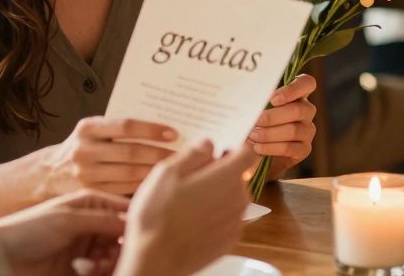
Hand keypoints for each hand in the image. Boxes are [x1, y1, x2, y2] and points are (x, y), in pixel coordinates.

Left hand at [0, 190, 127, 275]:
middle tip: (106, 258)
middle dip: (119, 249)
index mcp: (90, 203)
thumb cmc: (26, 230)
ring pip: (114, 257)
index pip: (125, 209)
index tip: (140, 235)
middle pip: (123, 237)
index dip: (135, 222)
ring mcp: (85, 248)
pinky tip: (79, 270)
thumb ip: (104, 219)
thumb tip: (136, 223)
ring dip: (106, 264)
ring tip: (88, 267)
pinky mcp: (78, 270)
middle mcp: (91, 224)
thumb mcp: (68, 220)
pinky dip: (96, 273)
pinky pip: (101, 273)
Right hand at [34, 117, 176, 198]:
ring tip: (175, 171)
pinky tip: (158, 185)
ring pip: (129, 174)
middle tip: (181, 156)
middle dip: (159, 154)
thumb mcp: (94, 131)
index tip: (174, 134)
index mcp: (88, 128)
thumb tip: (163, 130)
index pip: (125, 126)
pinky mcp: (90, 193)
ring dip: (155, 172)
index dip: (152, 130)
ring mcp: (85, 174)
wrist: (50, 173)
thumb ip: (118, 129)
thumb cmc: (84, 147)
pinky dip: (142, 187)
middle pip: (131, 152)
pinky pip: (122, 190)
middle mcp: (84, 150)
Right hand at [120, 141, 256, 275]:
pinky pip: (227, 219)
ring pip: (232, 198)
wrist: (155, 259)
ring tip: (188, 203)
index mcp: (227, 176)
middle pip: (238, 176)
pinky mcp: (229, 240)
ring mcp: (236, 221)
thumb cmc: (158, 215)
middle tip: (191, 180)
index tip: (216, 153)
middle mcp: (238, 198)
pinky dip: (215, 217)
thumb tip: (208, 144)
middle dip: (220, 173)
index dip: (233, 149)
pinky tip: (192, 221)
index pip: (248, 153)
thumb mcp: (167, 172)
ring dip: (217, 196)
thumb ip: (193, 153)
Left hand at [249, 74, 317, 179]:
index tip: (273, 99)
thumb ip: (259, 101)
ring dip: (269, 133)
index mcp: (297, 95)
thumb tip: (248, 98)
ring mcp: (307, 130)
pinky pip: (290, 148)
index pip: (307, 83)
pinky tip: (258, 147)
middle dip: (273, 117)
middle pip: (298, 110)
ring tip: (252, 135)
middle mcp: (306, 111)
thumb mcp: (257, 109)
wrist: (257, 154)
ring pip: (293, 130)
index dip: (294, 89)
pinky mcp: (304, 149)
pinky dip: (271, 148)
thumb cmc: (256, 123)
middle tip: (256, 121)